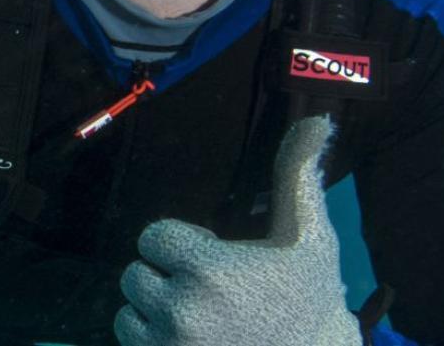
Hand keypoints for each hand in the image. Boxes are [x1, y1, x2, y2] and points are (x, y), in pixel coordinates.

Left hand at [115, 116, 361, 345]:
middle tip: (208, 292)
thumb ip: (297, 177)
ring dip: (153, 310)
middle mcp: (181, 308)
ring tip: (198, 316)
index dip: (182, 243)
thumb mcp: (310, 237)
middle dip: (166, 276)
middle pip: (136, 273)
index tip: (213, 257)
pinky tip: (192, 340)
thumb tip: (315, 120)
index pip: (153, 237)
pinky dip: (151, 340)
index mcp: (208, 268)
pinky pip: (131, 342)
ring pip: (128, 311)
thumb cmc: (310, 302)